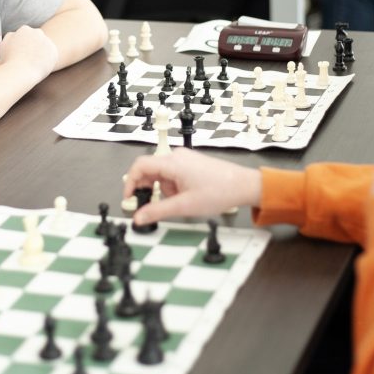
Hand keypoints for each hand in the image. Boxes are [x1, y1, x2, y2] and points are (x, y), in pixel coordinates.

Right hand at [0, 25, 58, 78]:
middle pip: (37, 38)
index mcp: (25, 29)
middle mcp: (37, 32)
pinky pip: (51, 55)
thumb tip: (15, 34)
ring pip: (45, 46)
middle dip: (33, 45)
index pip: (26, 34)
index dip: (23, 43)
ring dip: (41, 52)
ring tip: (34, 62)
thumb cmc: (9, 60)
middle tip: (28, 56)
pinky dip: (47, 60)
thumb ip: (10, 37)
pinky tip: (40, 65)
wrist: (21, 71)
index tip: (21, 51)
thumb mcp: (3, 45)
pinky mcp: (54, 51)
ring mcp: (47, 41)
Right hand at [123, 149, 261, 224]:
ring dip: (165, 189)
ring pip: (162, 174)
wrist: (243, 186)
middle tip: (155, 205)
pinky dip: (174, 186)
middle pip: (150, 170)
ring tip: (181, 201)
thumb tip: (139, 217)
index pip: (140, 166)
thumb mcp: (184, 206)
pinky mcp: (192, 163)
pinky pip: (173, 174)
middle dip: (151, 189)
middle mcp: (177, 156)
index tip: (129, 197)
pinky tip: (187, 196)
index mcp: (172, 162)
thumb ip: (157, 211)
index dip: (130, 183)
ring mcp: (185, 158)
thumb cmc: (219, 192)